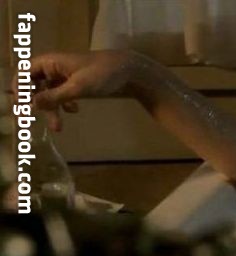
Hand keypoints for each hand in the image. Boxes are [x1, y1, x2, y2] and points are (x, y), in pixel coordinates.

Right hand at [13, 50, 140, 131]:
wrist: (129, 71)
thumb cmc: (103, 74)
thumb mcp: (77, 88)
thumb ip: (54, 96)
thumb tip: (31, 105)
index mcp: (51, 62)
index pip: (25, 73)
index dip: (20, 89)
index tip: (22, 107)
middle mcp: (54, 67)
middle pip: (35, 85)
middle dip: (36, 104)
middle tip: (30, 121)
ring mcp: (65, 74)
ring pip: (50, 93)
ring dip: (52, 109)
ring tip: (58, 128)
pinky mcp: (76, 82)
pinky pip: (62, 94)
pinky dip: (64, 104)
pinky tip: (74, 110)